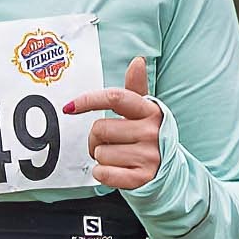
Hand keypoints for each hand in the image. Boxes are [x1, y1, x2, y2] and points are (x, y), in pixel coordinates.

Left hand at [66, 58, 166, 191]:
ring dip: (101, 157)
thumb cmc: (149, 136)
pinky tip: (117, 171)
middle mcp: (151, 131)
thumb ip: (136, 87)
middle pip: (100, 129)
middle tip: (110, 143)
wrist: (168, 170)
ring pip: (100, 153)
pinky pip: (104, 173)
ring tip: (118, 157)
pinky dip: (103, 173)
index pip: (114, 98)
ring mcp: (148, 156)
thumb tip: (138, 60)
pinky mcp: (141, 178)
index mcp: (150, 111)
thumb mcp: (145, 111)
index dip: (88, 100)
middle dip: (96, 139)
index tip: (70, 107)